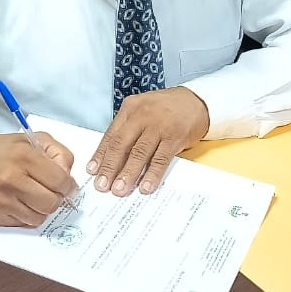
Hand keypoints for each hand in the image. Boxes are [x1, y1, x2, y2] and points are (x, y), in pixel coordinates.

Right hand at [0, 133, 76, 226]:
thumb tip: (69, 179)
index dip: (68, 185)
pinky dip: (25, 215)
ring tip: (32, 196)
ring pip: (38, 218)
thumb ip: (59, 154)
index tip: (66, 185)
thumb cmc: (6, 151)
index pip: (60, 181)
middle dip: (55, 198)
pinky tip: (18, 202)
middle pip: (51, 204)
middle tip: (49, 191)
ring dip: (40, 209)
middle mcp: (10, 179)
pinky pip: (21, 224)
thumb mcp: (35, 140)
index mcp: (23, 156)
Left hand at [87, 88, 209, 196]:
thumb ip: (128, 129)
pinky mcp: (175, 136)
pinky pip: (161, 158)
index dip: (100, 155)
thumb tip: (111, 158)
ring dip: (128, 173)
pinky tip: (145, 186)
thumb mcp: (143, 111)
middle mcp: (142, 116)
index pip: (111, 135)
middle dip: (110, 167)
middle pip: (121, 144)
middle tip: (102, 186)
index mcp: (130, 109)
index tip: (92, 172)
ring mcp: (159, 126)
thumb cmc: (166, 109)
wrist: (197, 101)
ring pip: (139, 152)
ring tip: (120, 190)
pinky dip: (152, 174)